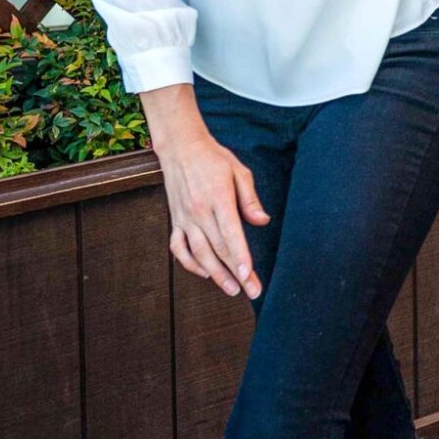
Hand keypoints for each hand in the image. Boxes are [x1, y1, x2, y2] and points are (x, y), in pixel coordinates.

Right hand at [142, 85, 266, 301]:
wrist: (180, 148)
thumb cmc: (214, 159)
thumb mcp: (239, 171)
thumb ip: (250, 198)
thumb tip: (262, 221)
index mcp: (218, 197)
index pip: (230, 234)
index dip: (240, 257)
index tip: (249, 276)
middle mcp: (199, 211)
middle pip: (218, 249)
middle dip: (236, 273)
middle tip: (252, 291)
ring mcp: (185, 218)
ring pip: (199, 253)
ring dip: (215, 274)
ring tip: (232, 289)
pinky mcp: (176, 221)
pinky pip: (179, 248)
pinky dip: (189, 263)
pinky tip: (204, 273)